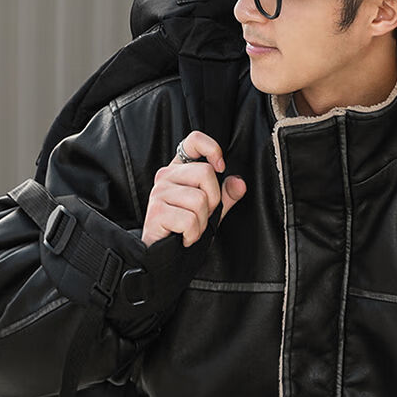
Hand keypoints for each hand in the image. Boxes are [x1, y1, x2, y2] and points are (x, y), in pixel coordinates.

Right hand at [142, 130, 246, 247]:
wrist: (161, 255)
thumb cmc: (182, 230)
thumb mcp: (210, 211)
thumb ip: (226, 196)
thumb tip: (239, 182)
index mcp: (179, 171)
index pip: (193, 141)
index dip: (211, 149)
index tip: (220, 167)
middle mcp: (166, 176)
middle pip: (205, 173)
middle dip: (213, 201)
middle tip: (201, 216)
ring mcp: (159, 193)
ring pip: (200, 200)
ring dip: (202, 223)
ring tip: (190, 229)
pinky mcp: (157, 211)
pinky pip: (190, 220)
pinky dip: (193, 234)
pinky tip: (183, 237)